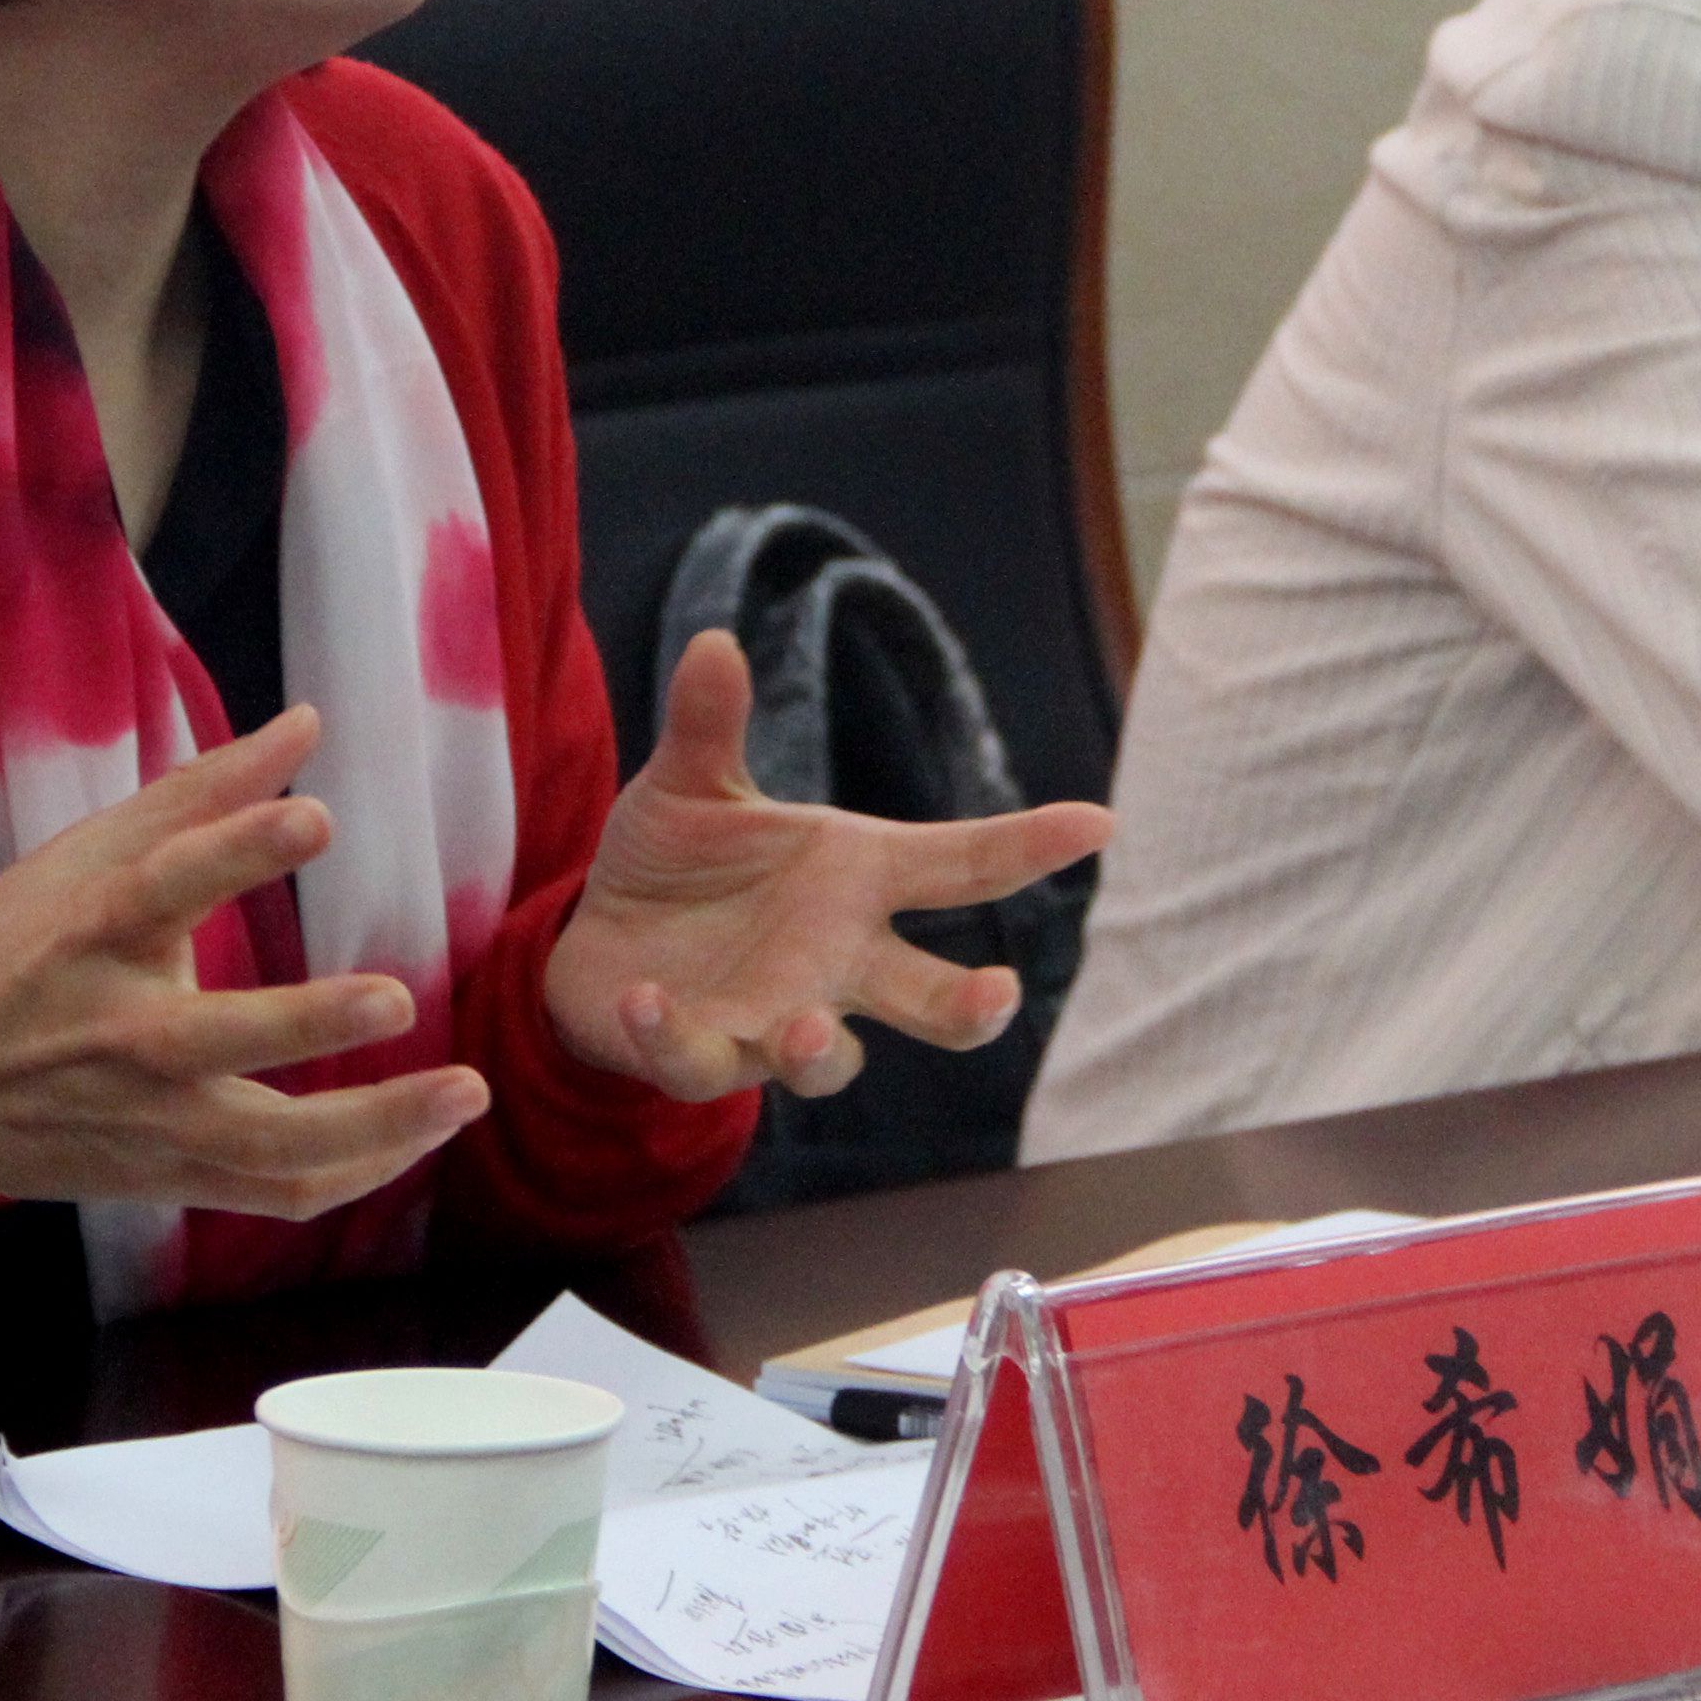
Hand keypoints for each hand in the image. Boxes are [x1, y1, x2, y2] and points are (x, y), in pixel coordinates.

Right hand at [0, 709, 490, 1214]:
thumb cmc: (11, 949)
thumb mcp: (84, 856)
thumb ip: (203, 792)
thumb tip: (310, 724)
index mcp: (92, 931)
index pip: (164, 882)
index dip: (237, 847)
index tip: (315, 817)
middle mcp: (119, 1030)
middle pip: (219, 1039)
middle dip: (311, 1023)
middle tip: (397, 999)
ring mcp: (144, 1115)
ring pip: (266, 1143)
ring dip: (374, 1128)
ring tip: (464, 1095)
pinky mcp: (162, 1175)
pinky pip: (269, 1192)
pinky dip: (350, 1176)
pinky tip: (414, 1143)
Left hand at [544, 630, 1112, 1099]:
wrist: (600, 942)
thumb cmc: (678, 863)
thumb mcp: (691, 785)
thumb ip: (709, 726)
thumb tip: (714, 641)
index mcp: (854, 881)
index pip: (959, 865)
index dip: (1030, 846)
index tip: (1100, 820)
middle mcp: (834, 961)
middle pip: (931, 1001)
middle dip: (971, 1009)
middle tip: (999, 995)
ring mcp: (774, 1018)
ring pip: (827, 1059)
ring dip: (818, 1049)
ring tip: (803, 1025)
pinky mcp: (702, 1054)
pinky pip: (698, 1059)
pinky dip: (673, 1036)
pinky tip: (645, 999)